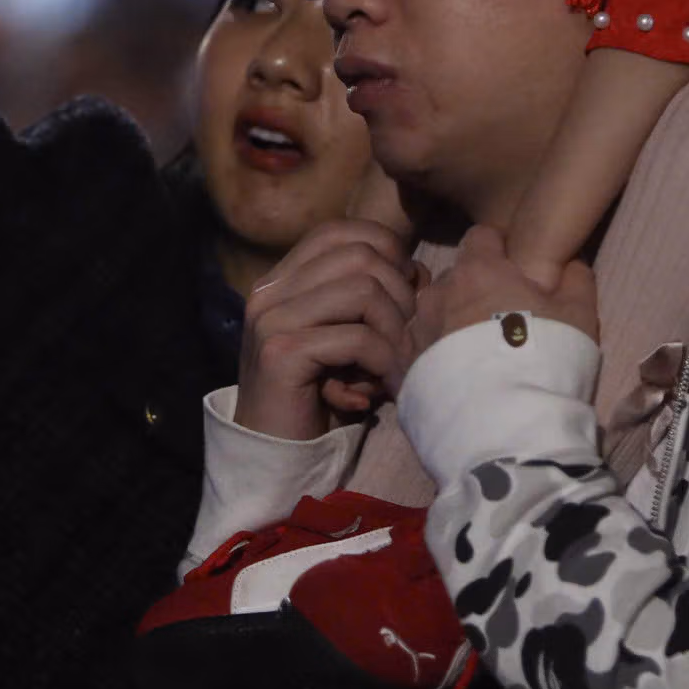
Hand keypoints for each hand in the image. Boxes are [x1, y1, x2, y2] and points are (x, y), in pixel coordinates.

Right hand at [233, 218, 421, 440]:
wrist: (276, 458)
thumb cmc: (319, 397)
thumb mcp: (346, 337)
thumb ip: (369, 298)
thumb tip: (418, 270)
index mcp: (282, 279)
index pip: (339, 231)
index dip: (385, 249)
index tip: (406, 291)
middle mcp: (270, 291)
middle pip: (360, 255)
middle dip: (400, 293)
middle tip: (410, 337)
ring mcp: (271, 319)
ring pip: (363, 289)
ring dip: (395, 329)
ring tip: (398, 364)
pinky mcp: (281, 352)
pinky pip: (356, 338)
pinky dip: (384, 360)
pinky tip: (382, 389)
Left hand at [408, 224, 597, 366]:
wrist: (504, 428)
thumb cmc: (544, 361)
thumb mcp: (580, 314)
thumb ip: (575, 277)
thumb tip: (570, 261)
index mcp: (479, 270)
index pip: (482, 237)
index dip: (500, 252)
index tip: (515, 275)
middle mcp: (438, 293)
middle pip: (456, 279)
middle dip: (474, 292)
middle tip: (499, 324)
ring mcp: (415, 332)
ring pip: (433, 315)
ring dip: (449, 325)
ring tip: (473, 360)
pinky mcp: (400, 372)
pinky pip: (415, 353)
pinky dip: (430, 360)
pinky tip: (451, 382)